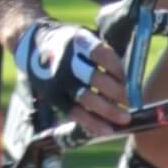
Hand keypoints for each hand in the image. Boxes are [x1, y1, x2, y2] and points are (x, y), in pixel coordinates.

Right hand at [14, 19, 130, 134]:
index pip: (102, 54)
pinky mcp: (54, 97)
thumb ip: (105, 53)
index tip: (129, 79)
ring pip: (86, 98)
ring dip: (108, 110)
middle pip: (94, 78)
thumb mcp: (86, 37)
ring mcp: (59, 80)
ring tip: (125, 118)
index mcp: (79, 41)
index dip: (117, 68)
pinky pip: (75, 113)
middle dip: (116, 92)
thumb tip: (133, 78)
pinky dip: (92, 123)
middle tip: (131, 101)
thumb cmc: (72, 45)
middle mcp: (67, 61)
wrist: (34, 46)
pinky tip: (108, 130)